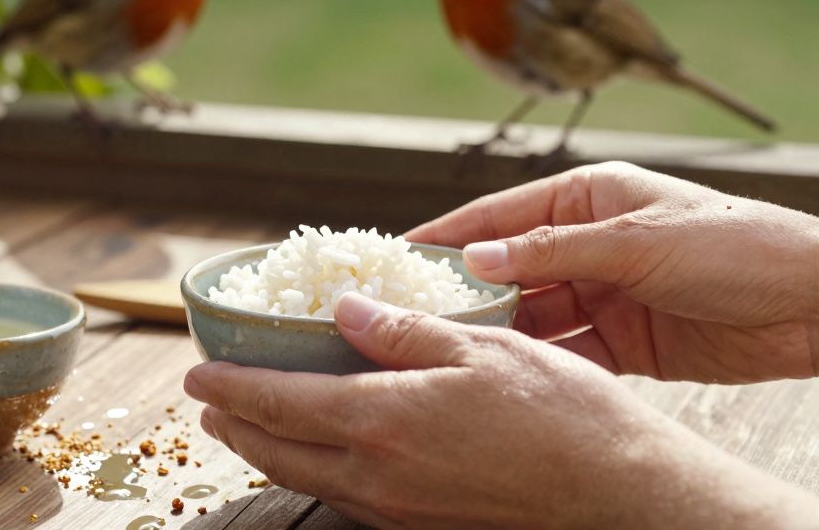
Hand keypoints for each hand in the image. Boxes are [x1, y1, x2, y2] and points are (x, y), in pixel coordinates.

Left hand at [185, 294, 818, 529]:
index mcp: (383, 420)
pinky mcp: (422, 525)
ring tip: (247, 425)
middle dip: (235, 424)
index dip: (230, 387)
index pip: (278, 402)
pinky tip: (322, 454)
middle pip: (277, 451)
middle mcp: (377, 475)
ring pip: (307, 479)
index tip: (197, 374)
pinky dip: (313, 471)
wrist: (621, 496)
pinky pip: (345, 498)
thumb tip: (342, 310)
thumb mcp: (481, 348)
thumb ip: (402, 331)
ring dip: (267, 451)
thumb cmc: (562, 414)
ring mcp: (398, 509)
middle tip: (209, 401)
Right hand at [407, 161, 818, 383]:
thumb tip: (478, 257)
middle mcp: (590, 243)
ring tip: (454, 351)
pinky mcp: (625, 341)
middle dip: (467, 292)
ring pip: (535, 315)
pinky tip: (513, 376)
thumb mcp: (635, 240)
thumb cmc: (734, 245)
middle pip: (511, 269)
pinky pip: (570, 351)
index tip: (398, 255)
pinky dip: (544, 363)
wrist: (812, 303)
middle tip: (413, 316)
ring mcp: (607, 293)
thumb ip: (552, 250)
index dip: (450, 236)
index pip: (501, 216)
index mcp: (589, 197)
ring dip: (502, 332)